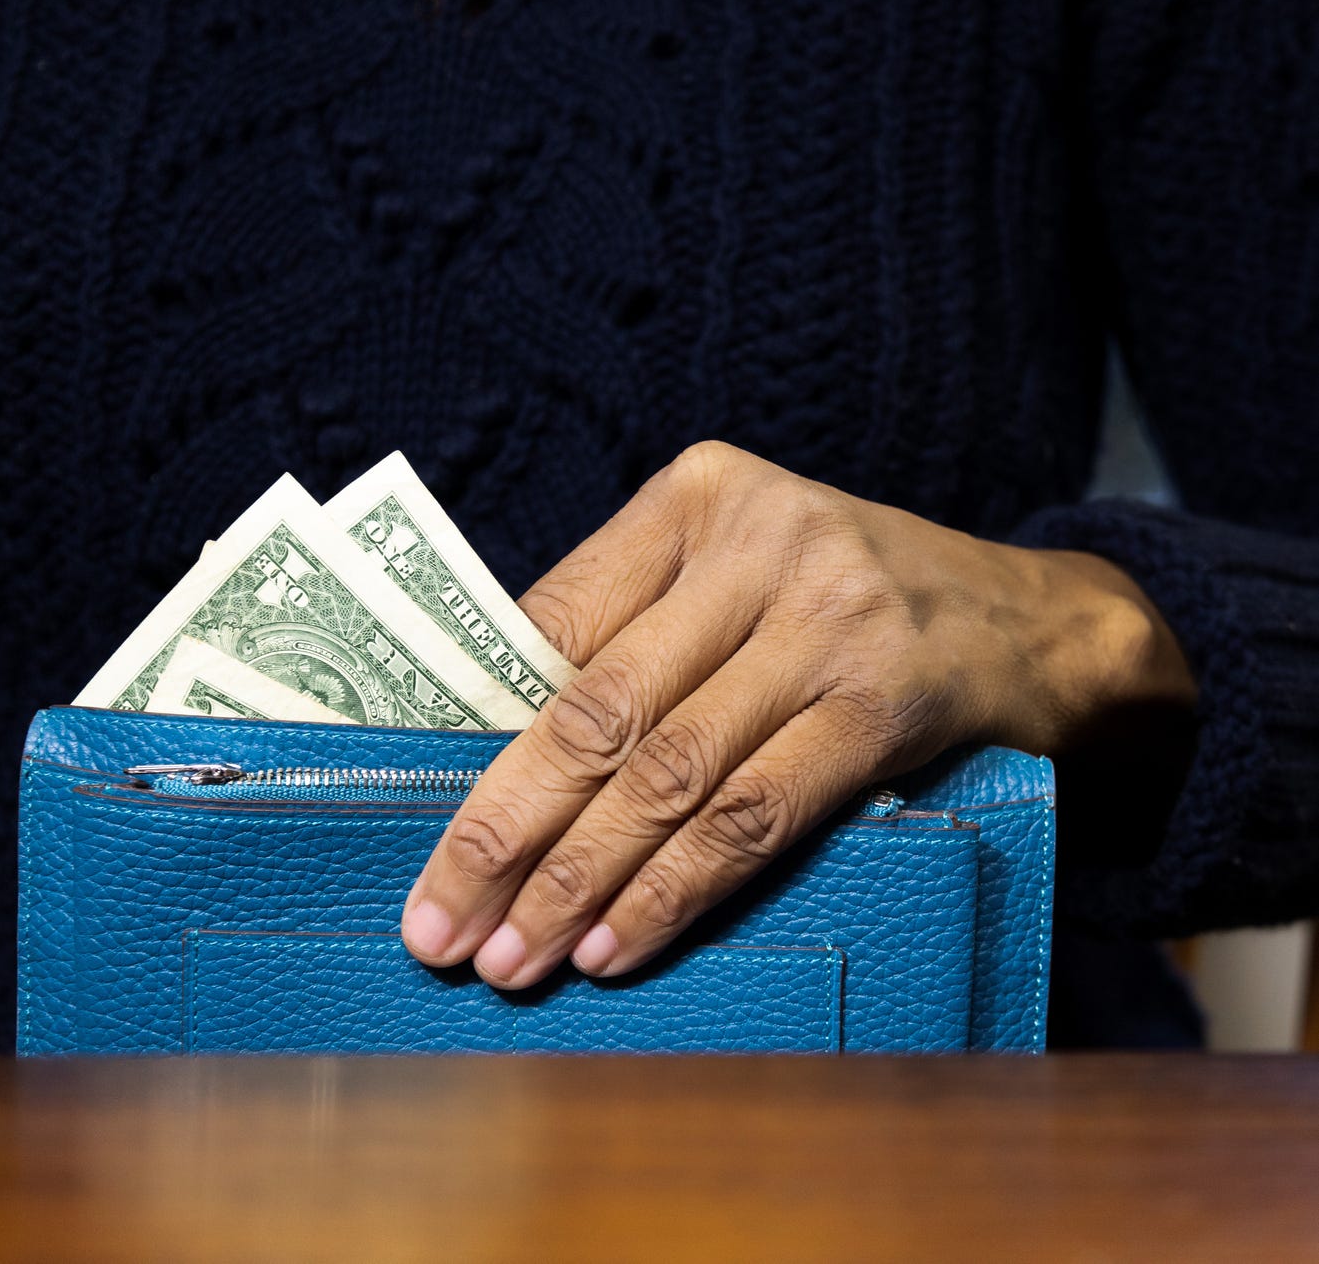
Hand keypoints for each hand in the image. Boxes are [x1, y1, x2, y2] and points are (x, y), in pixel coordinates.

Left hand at [401, 441, 1194, 987]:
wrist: (1031, 619)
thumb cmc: (847, 601)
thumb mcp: (741, 575)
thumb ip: (638, 635)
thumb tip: (493, 756)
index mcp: (695, 495)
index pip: (551, 623)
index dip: (474, 739)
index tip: (420, 830)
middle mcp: (757, 543)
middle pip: (597, 707)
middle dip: (503, 831)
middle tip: (438, 926)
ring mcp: (827, 620)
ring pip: (668, 772)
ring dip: (578, 881)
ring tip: (512, 956)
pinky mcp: (883, 704)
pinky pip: (755, 815)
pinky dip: (675, 890)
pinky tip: (615, 946)